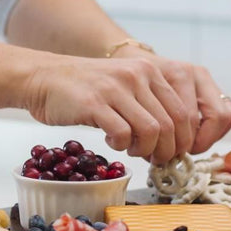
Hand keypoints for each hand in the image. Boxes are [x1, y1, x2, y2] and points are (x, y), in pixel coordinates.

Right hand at [22, 53, 230, 163]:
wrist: (44, 77)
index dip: (185, 140)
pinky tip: (112, 142)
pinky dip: (121, 146)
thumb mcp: (127, 86)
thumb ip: (152, 105)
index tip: (174, 152)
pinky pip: (122, 134)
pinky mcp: (94, 103)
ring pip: (152, 130)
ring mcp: (116, 88)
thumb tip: (177, 141)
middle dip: (168, 150)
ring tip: (133, 150)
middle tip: (156, 159)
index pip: (185, 112)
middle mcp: (137, 75)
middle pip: (173, 124)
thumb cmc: (87, 89)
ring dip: (146, 150)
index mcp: (151, 71)